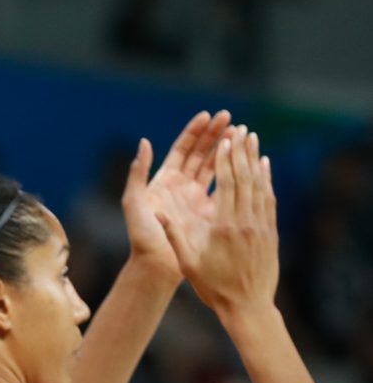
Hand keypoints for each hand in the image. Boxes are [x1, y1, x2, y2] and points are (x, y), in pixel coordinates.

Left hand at [121, 110, 229, 278]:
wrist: (156, 266)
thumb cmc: (142, 235)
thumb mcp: (134, 202)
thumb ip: (138, 173)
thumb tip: (144, 142)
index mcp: (164, 181)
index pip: (182, 149)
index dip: (194, 132)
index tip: (208, 115)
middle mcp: (182, 187)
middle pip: (201, 154)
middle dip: (214, 134)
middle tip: (230, 117)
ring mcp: (197, 199)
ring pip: (215, 168)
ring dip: (227, 150)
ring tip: (242, 132)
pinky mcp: (210, 213)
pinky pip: (225, 189)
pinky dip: (236, 175)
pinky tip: (248, 161)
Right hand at [160, 127, 278, 315]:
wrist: (247, 306)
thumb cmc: (213, 286)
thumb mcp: (188, 262)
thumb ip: (174, 235)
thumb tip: (158, 212)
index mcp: (223, 226)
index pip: (226, 183)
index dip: (225, 159)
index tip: (223, 139)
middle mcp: (245, 221)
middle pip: (244, 177)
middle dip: (240, 151)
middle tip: (238, 128)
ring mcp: (260, 225)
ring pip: (259, 184)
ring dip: (255, 159)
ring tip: (252, 137)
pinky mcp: (269, 231)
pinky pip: (268, 198)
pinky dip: (266, 178)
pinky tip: (264, 166)